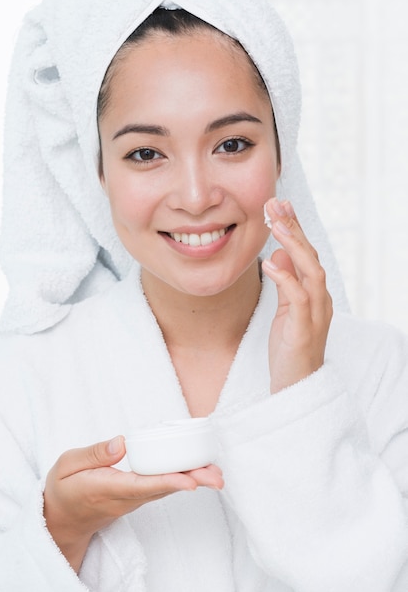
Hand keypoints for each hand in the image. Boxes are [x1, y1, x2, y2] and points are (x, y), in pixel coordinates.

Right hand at [44, 436, 222, 571]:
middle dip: (191, 481)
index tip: (190, 481)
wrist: (63, 518)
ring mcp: (133, 499)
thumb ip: (93, 454)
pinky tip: (199, 471)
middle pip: (162, 489)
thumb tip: (121, 442)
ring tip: (216, 473)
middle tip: (217, 477)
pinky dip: (182, 478)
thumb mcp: (66, 465)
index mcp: (106, 488)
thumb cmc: (64, 487)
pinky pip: (162, 488)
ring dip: (192, 481)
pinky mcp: (138, 496)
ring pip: (166, 489)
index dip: (167, 482)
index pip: (141, 486)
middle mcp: (125, 497)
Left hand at [262, 197, 332, 393]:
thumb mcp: (286, 311)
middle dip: (295, 228)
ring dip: (295, 246)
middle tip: (277, 203)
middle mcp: (321, 300)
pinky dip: (286, 278)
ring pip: (312, 272)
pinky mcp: (305, 330)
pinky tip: (270, 263)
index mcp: (315, 294)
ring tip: (276, 225)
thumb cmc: (290, 349)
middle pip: (312, 256)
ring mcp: (316, 315)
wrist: (295, 388)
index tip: (280, 206)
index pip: (307, 254)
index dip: (295, 229)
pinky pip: (299, 299)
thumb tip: (280, 254)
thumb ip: (286, 283)